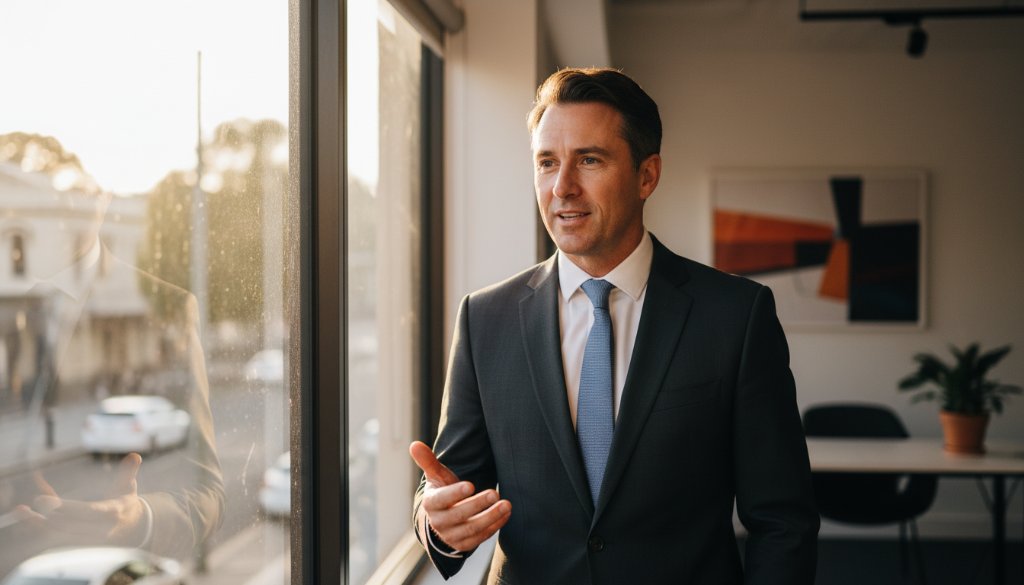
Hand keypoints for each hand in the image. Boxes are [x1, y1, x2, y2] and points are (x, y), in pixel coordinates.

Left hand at [14, 453, 147, 545]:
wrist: (129, 525)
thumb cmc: (125, 500)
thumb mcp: (128, 486)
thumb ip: (129, 472)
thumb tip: (134, 456)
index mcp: (112, 513)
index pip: (90, 512)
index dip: (71, 508)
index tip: (54, 500)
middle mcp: (100, 529)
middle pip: (71, 524)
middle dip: (53, 514)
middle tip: (38, 500)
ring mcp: (87, 538)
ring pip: (59, 532)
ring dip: (39, 522)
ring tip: (22, 510)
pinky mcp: (76, 541)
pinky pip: (55, 534)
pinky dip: (41, 525)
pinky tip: (28, 515)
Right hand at [409, 441, 509, 551]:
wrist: (444, 516)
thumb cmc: (443, 490)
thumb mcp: (436, 476)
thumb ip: (428, 460)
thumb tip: (414, 444)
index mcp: (431, 503)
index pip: (441, 500)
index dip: (455, 493)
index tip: (471, 485)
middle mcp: (438, 522)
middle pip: (459, 515)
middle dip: (478, 504)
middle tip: (495, 492)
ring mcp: (451, 536)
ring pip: (472, 528)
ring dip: (491, 517)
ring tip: (506, 504)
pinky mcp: (464, 544)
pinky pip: (480, 537)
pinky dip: (495, 526)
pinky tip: (505, 514)